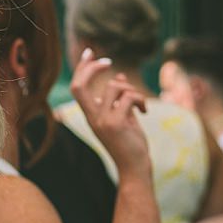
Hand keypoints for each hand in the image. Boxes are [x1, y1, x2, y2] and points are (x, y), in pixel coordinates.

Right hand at [70, 49, 151, 176]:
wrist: (135, 168)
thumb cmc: (130, 144)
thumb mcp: (124, 117)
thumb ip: (120, 98)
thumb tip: (120, 76)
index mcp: (91, 115)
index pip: (78, 87)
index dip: (82, 68)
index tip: (90, 53)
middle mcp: (92, 117)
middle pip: (80, 85)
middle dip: (92, 68)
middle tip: (108, 62)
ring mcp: (102, 121)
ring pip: (114, 87)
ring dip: (132, 90)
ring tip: (140, 104)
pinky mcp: (116, 124)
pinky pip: (128, 97)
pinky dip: (140, 100)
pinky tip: (144, 111)